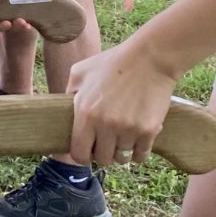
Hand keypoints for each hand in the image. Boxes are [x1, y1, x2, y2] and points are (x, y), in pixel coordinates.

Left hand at [63, 42, 176, 166]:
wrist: (150, 57)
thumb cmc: (113, 62)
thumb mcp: (80, 71)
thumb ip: (69, 93)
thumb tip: (65, 111)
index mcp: (85, 113)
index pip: (79, 153)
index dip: (83, 154)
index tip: (89, 148)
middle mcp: (105, 125)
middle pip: (103, 159)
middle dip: (104, 153)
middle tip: (108, 142)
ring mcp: (128, 129)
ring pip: (122, 158)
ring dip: (122, 151)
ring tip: (123, 138)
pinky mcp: (148, 130)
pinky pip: (141, 156)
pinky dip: (139, 151)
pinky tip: (138, 140)